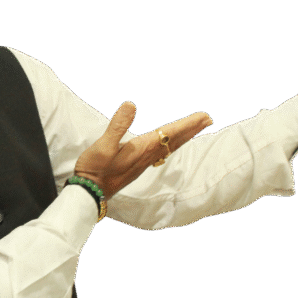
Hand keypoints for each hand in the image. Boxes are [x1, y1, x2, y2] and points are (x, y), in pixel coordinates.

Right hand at [74, 102, 212, 199]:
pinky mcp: (138, 167)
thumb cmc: (95, 168)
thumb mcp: (103, 145)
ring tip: (194, 129)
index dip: (187, 124)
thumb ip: (118, 125)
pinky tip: (170, 145)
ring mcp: (143, 163)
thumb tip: (131, 105)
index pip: (170, 133)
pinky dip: (171, 145)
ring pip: (169, 148)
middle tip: (207, 119)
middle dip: (191, 129)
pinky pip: (162, 153)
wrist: (89, 193)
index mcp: (142, 148)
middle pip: (174, 140)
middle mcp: (146, 156)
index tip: (204, 116)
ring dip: (184, 137)